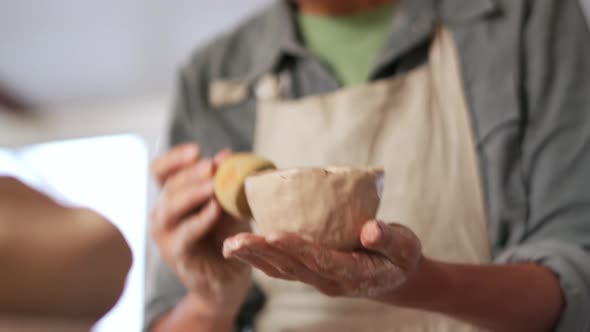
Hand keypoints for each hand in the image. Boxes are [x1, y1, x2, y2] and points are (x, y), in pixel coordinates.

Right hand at [150, 144, 250, 317]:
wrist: (228, 279)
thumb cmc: (226, 236)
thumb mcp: (229, 204)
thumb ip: (226, 182)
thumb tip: (226, 153)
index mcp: (173, 197)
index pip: (160, 170)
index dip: (174, 158)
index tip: (196, 150)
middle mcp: (164, 214)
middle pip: (168, 186)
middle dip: (190, 173)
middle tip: (211, 165)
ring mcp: (167, 236)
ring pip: (169, 208)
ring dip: (191, 194)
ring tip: (213, 185)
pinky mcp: (178, 256)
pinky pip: (184, 235)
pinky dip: (199, 220)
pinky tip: (215, 210)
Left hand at [223, 220, 421, 298]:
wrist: (396, 277)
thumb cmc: (401, 257)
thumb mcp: (406, 247)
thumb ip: (390, 238)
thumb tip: (371, 229)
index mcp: (353, 274)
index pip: (321, 261)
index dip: (297, 248)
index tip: (274, 235)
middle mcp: (330, 281)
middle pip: (291, 268)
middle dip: (262, 254)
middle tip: (235, 241)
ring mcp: (318, 279)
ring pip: (281, 271)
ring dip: (254, 258)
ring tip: (229, 245)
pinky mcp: (311, 273)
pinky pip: (282, 268)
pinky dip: (261, 258)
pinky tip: (243, 245)